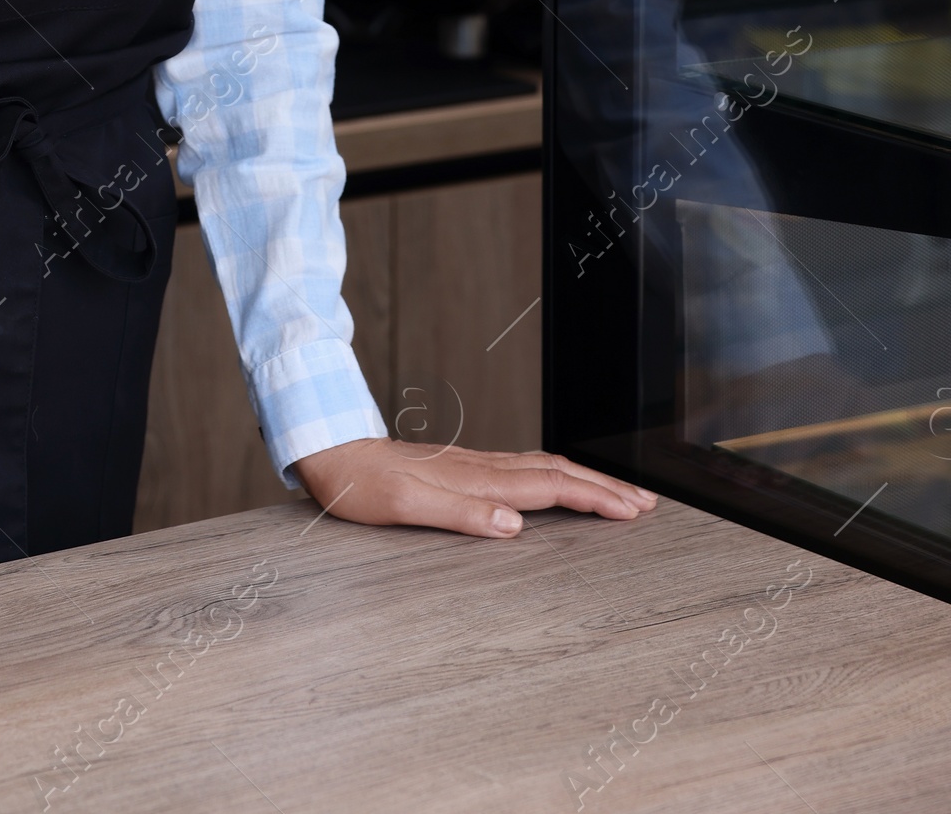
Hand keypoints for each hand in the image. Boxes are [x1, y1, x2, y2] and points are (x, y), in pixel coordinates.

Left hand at [294, 438, 655, 538]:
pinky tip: (555, 482)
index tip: (632, 510)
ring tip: (616, 492)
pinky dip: (555, 475)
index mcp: (477, 480)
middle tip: (645, 502)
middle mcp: (481, 468)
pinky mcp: (462, 467)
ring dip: (584, 479)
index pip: (550, 487)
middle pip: (557, 473)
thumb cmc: (363, 487)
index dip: (594, 499)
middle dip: (604, 487)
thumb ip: (460, 514)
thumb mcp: (405, 507)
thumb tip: (514, 525)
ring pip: (544, 467)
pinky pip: (524, 468)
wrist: (333, 453)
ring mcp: (473, 465)